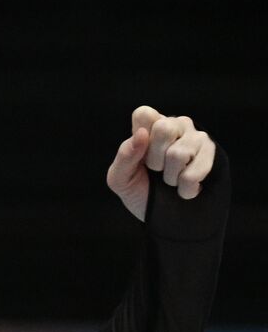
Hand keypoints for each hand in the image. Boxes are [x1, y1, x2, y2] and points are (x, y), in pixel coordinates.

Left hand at [106, 106, 215, 220]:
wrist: (166, 217)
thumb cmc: (141, 191)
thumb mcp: (121, 179)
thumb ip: (124, 157)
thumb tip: (142, 134)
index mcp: (149, 127)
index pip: (144, 114)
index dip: (140, 136)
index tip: (141, 155)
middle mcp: (174, 125)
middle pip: (164, 128)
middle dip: (155, 160)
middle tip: (156, 171)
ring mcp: (195, 137)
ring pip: (179, 153)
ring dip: (170, 177)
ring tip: (170, 181)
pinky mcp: (212, 152)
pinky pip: (194, 171)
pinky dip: (185, 188)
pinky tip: (185, 187)